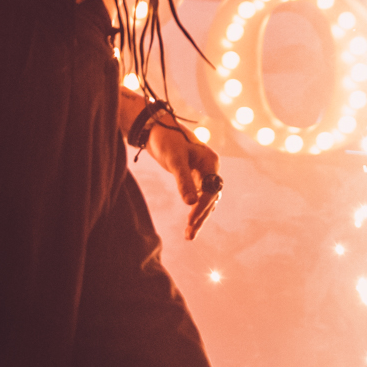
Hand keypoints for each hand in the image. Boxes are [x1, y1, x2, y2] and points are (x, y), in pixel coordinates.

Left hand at [147, 122, 222, 239]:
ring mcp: (203, 174)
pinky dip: (194, 210)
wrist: (155, 130)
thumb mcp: (174, 160)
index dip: (201, 206)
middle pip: (211, 198)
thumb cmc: (166, 141)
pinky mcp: (194, 178)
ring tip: (189, 235)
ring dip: (199, 216)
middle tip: (189, 234)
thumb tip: (190, 203)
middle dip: (201, 216)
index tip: (190, 220)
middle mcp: (210, 168)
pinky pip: (198, 197)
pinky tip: (189, 224)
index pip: (211, 190)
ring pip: (206, 200)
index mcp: (211, 162)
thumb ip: (183, 181)